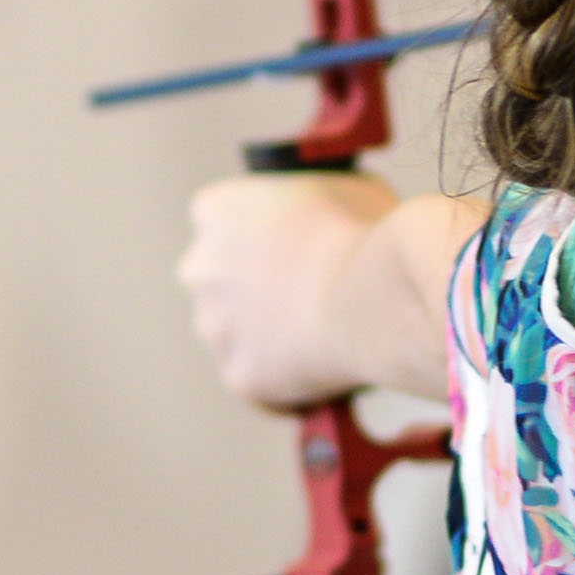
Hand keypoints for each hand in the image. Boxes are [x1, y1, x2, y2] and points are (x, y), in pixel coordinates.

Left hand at [177, 170, 401, 409]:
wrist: (374, 297)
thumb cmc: (364, 234)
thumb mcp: (344, 187)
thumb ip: (313, 200)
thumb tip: (332, 214)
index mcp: (217, 210)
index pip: (225, 223)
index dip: (266, 240)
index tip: (296, 250)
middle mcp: (200, 267)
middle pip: (224, 283)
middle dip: (259, 293)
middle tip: (313, 298)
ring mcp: (215, 326)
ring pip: (241, 338)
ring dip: (274, 342)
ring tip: (331, 339)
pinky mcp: (238, 375)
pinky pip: (264, 386)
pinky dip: (293, 387)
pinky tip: (331, 375)